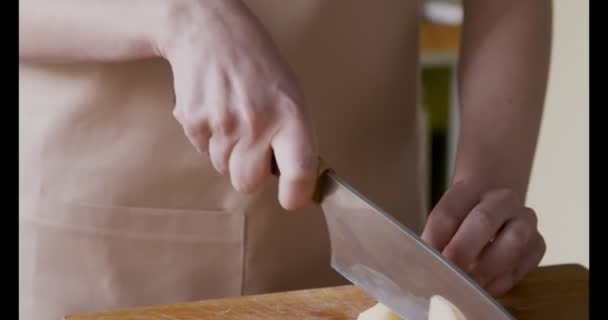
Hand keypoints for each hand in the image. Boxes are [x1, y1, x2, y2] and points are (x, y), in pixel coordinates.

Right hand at [157, 0, 316, 209]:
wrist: (210, 32)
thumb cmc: (257, 64)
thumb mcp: (291, 93)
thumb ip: (294, 135)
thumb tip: (295, 177)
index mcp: (290, 115)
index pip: (299, 170)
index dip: (296, 194)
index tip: (292, 199)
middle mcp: (257, 123)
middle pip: (248, 183)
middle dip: (250, 173)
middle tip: (252, 147)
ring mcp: (222, 124)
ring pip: (223, 167)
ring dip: (227, 152)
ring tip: (232, 115)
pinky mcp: (193, 121)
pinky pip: (201, 150)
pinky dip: (208, 137)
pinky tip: (214, 108)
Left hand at [421, 181, 545, 295]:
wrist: (497, 204)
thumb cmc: (464, 216)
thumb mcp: (447, 218)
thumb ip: (436, 238)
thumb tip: (429, 268)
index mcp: (471, 188)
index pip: (449, 213)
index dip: (435, 240)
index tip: (427, 261)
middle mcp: (502, 199)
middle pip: (482, 221)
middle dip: (462, 251)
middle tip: (448, 274)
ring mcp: (525, 220)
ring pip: (512, 242)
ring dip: (486, 268)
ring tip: (468, 285)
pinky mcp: (538, 244)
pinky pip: (522, 265)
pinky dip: (501, 281)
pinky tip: (485, 288)